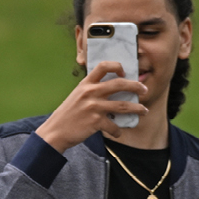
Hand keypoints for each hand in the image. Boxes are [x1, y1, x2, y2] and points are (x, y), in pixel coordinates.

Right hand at [34, 61, 148, 152]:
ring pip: (123, 105)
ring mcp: (93, 107)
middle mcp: (90, 93)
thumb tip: (109, 92)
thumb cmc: (66, 116)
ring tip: (144, 111)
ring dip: (137, 108)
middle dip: (136, 86)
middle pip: (120, 84)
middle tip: (144, 90)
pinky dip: (117, 131)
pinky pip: (113, 126)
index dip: (117, 66)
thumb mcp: (76, 97)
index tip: (124, 72)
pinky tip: (118, 132)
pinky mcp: (95, 122)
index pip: (103, 66)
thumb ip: (90, 92)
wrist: (54, 132)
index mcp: (85, 84)